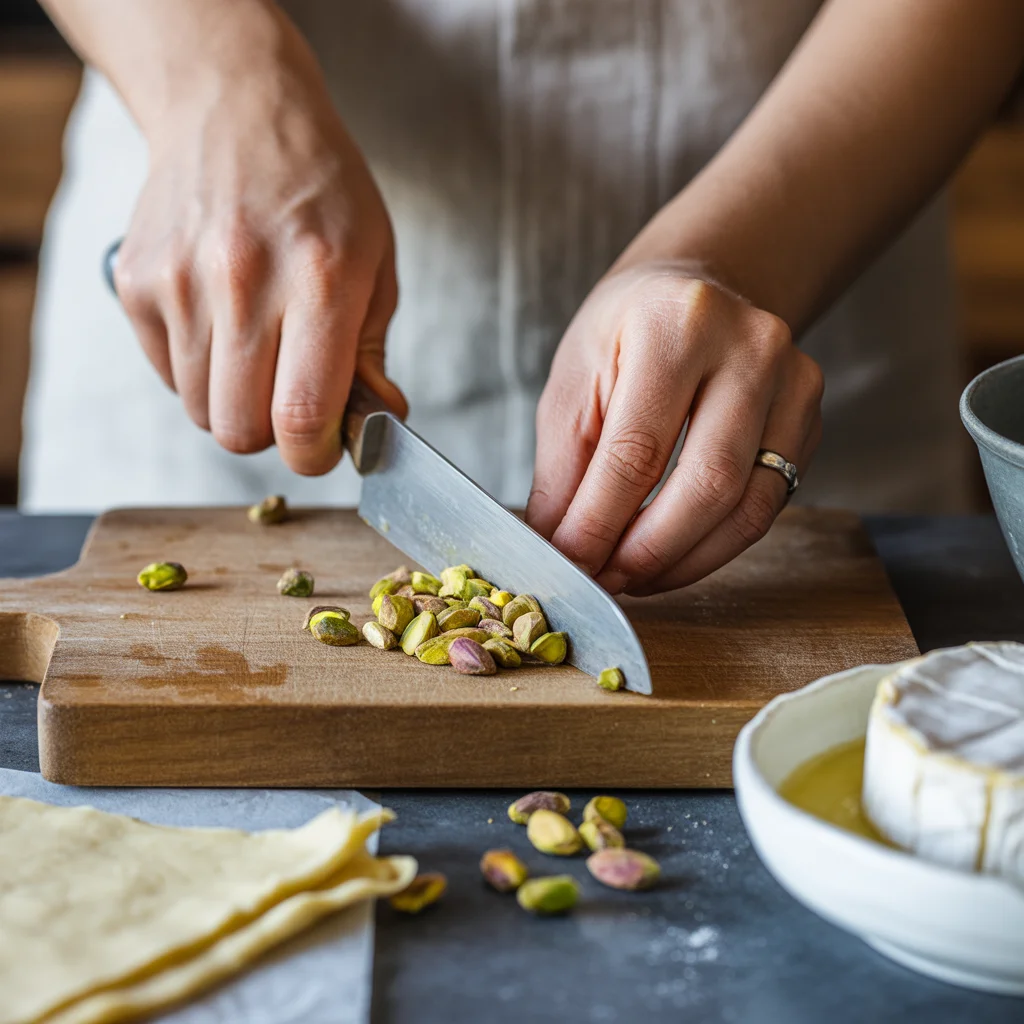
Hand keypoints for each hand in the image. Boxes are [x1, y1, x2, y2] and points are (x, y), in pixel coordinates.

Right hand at [113, 11, 404, 473]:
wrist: (234, 107)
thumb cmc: (321, 189)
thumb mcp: (376, 261)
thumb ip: (372, 354)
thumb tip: (376, 426)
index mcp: (321, 278)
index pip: (302, 414)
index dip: (314, 454)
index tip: (323, 447)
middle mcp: (244, 280)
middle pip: (241, 430)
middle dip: (273, 434)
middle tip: (293, 399)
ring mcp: (181, 280)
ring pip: (202, 412)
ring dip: (235, 403)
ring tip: (259, 351)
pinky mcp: (136, 282)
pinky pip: (168, 376)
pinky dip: (198, 372)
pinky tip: (222, 323)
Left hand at [526, 262, 823, 594]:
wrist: (692, 294)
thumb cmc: (624, 336)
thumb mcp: (574, 382)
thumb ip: (565, 468)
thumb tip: (558, 549)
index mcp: (676, 323)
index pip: (637, 449)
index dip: (600, 522)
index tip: (571, 563)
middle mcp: (750, 347)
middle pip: (707, 483)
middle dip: (648, 550)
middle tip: (605, 580)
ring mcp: (793, 383)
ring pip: (747, 507)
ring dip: (683, 560)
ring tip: (633, 576)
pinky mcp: (811, 418)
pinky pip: (768, 506)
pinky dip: (715, 547)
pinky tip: (673, 556)